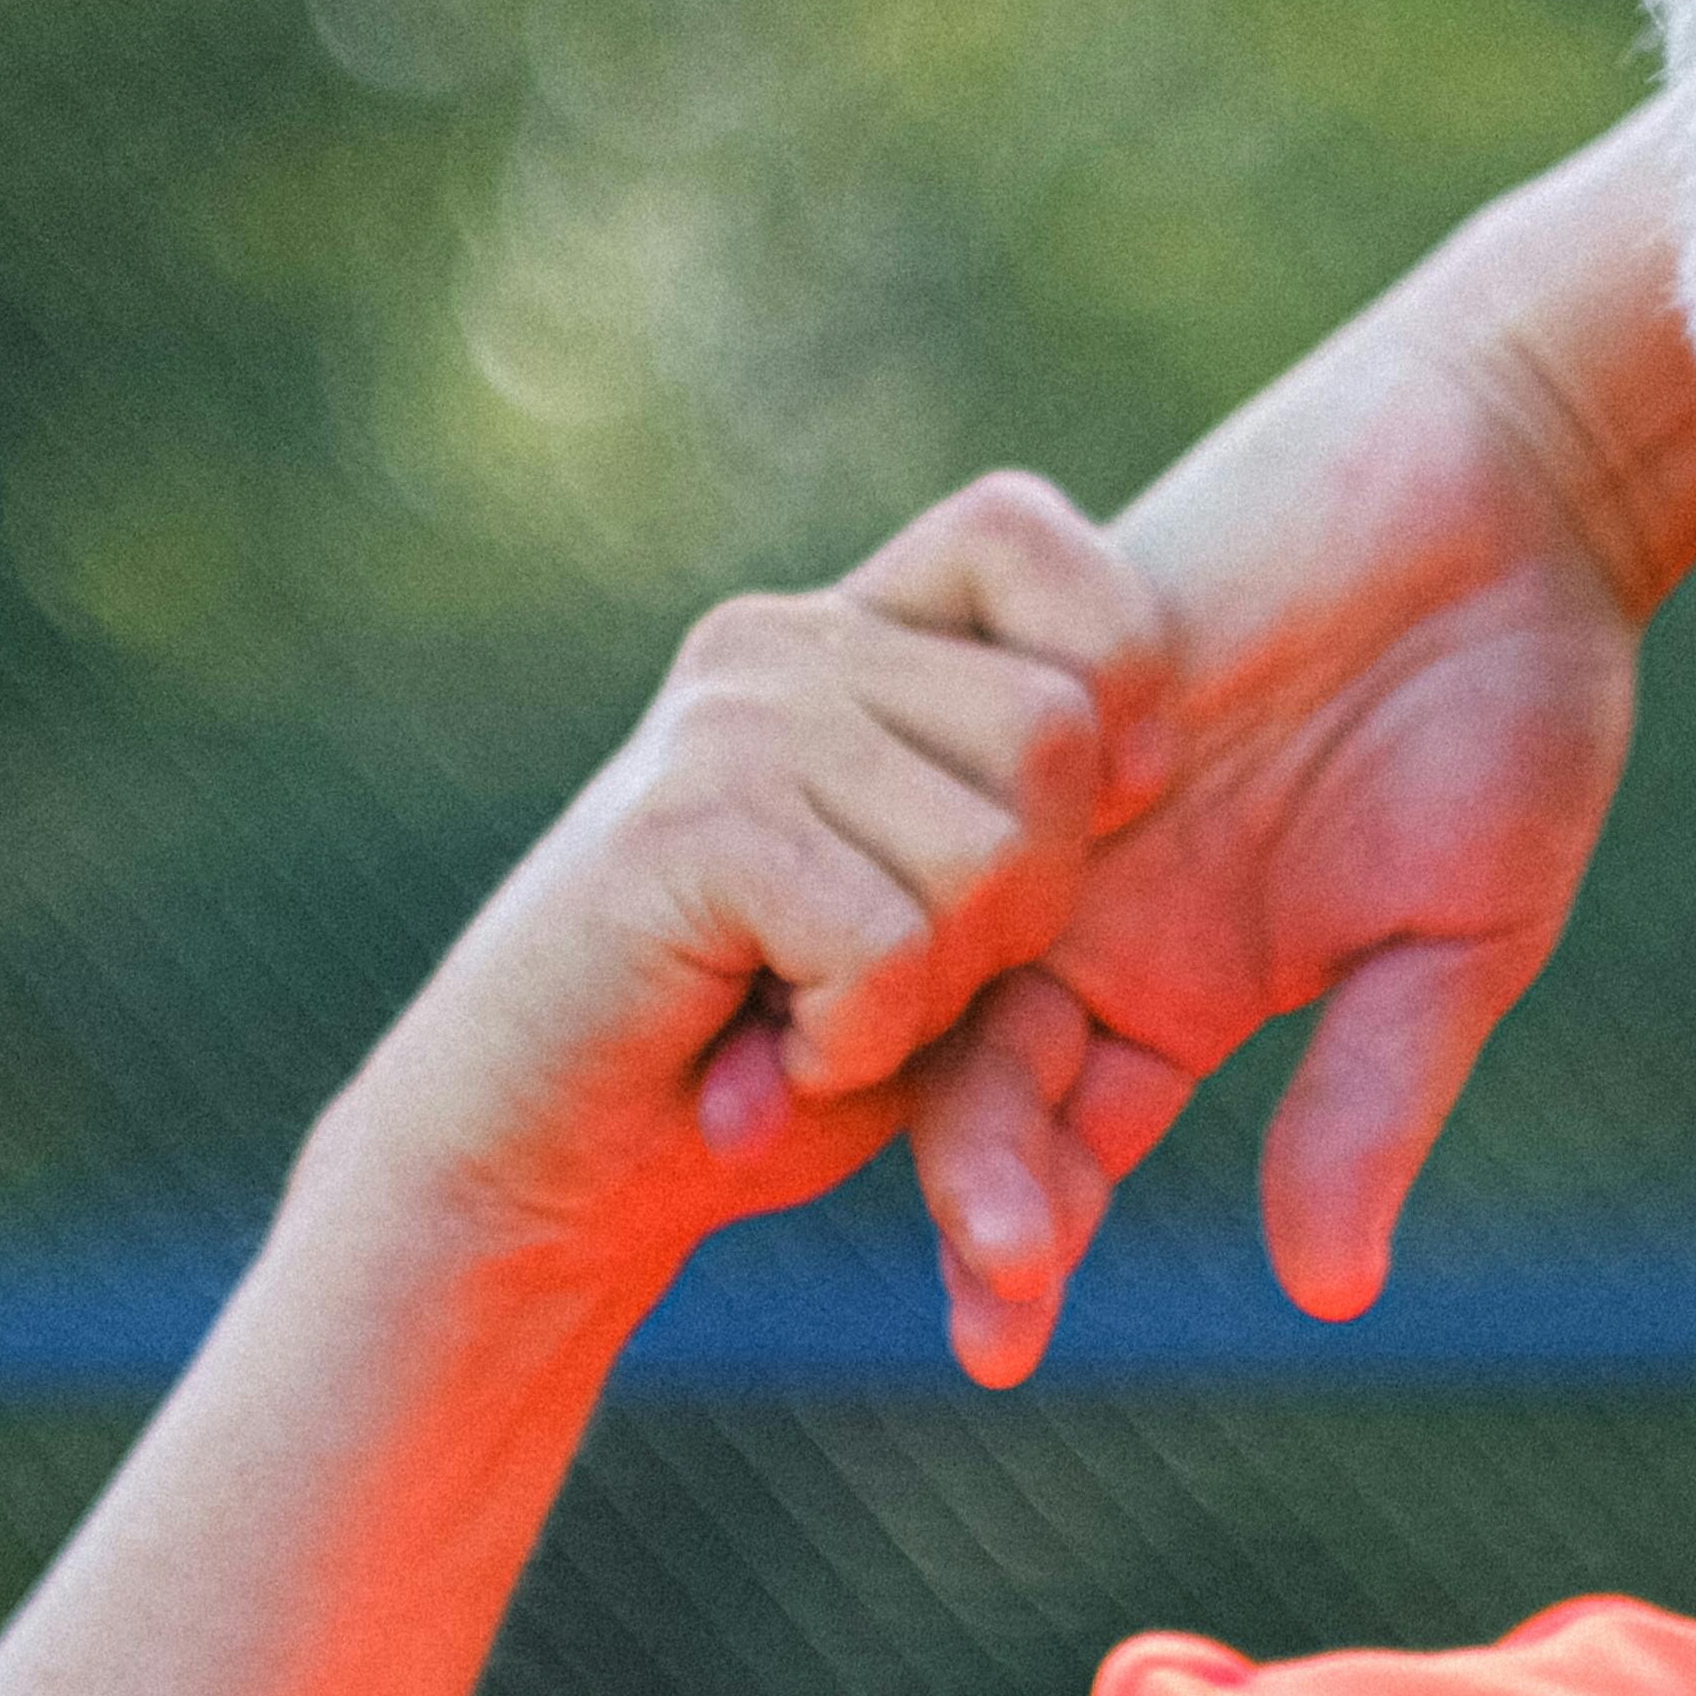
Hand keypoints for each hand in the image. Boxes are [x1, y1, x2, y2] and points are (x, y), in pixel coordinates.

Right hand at [307, 475, 1173, 1308]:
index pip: (1022, 528)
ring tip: (821, 1014)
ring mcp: (726, 723)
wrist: (542, 1166)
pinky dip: (855, 1044)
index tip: (1091, 805)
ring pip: (987, 853)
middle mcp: (781, 642)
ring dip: (936, 994)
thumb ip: (1022, 811)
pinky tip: (770, 1058)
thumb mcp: (936, 915)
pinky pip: (887, 943)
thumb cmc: (764, 1055)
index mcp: (844, 631)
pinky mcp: (686, 828)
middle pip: (1054, 732)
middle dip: (1028, 905)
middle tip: (904, 977)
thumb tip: (1153, 756)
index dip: (1110, 664)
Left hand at [900, 122, 1695, 1381]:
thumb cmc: (1514, 710)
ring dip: (869, 1022)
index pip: (1069, 1142)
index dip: (1025, 1235)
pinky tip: (833, 909)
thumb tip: (1323, 1294)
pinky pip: (925, 762)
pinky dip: (883, 843)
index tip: (997, 1338)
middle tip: (929, 1256)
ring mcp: (1047, 789)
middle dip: (948, 1167)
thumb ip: (1372, 1100)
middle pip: (973, 1061)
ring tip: (800, 1112)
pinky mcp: (1024, 660)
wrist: (1502, 477)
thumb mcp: (1459, 937)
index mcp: (1179, 992)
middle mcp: (1089, 906)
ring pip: (924, 930)